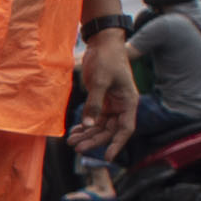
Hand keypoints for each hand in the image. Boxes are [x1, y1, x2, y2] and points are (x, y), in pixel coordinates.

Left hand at [69, 31, 138, 158]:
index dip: (116, 144)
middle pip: (109, 131)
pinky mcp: (101, 101)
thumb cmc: (107, 59)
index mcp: (129, 102)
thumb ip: (94, 104)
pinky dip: (84, 126)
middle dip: (93, 140)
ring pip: (100, 126)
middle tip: (76, 147)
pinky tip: (74, 131)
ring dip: (87, 135)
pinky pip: (94, 118)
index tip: (106, 157)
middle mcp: (122, 106)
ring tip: (71, 141)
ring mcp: (111, 104)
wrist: (103, 43)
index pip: (125, 129)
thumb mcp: (100, 81)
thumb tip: (87, 125)